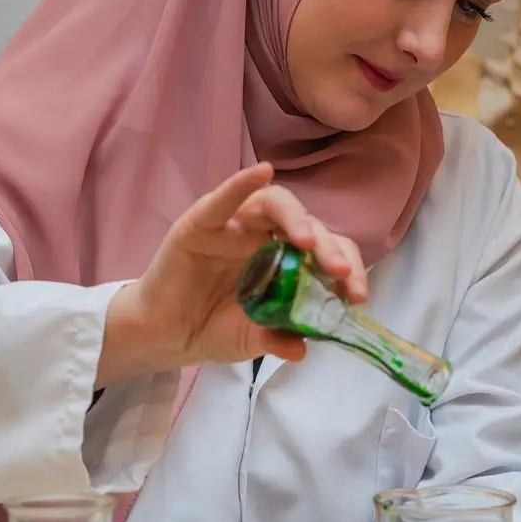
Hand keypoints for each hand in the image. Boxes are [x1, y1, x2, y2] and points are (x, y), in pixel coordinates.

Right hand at [99, 163, 367, 384]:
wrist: (164, 337)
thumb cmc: (211, 328)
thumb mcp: (253, 340)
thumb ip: (277, 339)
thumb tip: (303, 350)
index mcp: (284, 259)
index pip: (325, 251)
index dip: (346, 266)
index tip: (356, 295)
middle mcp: (263, 236)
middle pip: (305, 226)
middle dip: (328, 247)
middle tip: (340, 273)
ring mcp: (233, 227)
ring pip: (272, 205)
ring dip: (296, 219)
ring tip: (308, 244)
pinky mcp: (200, 225)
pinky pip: (222, 202)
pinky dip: (241, 184)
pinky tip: (260, 171)